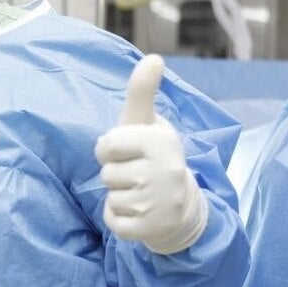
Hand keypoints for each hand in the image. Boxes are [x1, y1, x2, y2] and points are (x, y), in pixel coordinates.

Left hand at [94, 54, 208, 254]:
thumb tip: (153, 57)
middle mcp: (165, 171)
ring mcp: (160, 202)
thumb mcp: (146, 122)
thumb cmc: (152, 155)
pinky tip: (137, 211)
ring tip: (139, 192)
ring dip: (118, 196)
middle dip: (114, 174)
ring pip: (110, 197)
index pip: (106, 144)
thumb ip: (143, 92)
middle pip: (106, 173)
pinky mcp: (151, 229)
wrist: (181, 204)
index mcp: (160, 141)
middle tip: (136, 174)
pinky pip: (113, 222)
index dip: (108, 149)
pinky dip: (118, 218)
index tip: (126, 151)